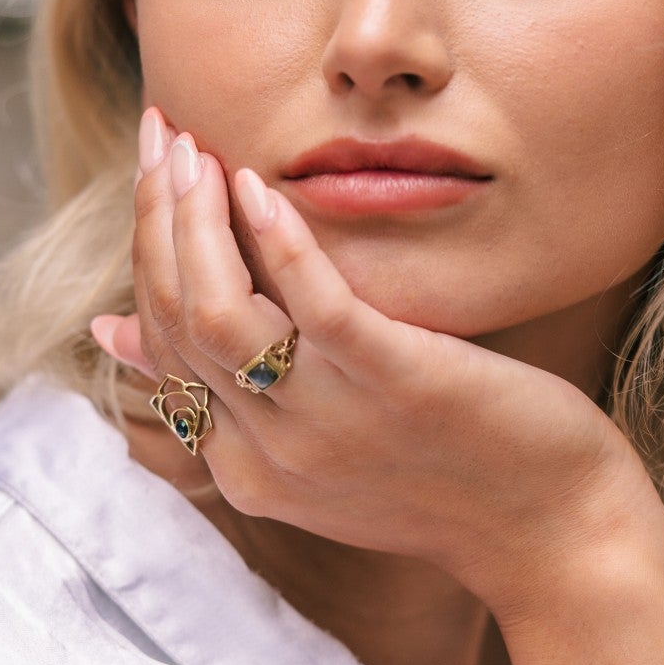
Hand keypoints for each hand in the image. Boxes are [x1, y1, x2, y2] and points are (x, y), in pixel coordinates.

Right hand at [91, 109, 663, 620]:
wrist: (552, 533)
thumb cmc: (447, 474)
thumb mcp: (314, 450)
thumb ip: (227, 396)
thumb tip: (111, 329)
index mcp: (244, 466)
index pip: (160, 341)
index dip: (146, 245)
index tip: (154, 171)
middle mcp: (270, 453)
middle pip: (175, 317)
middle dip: (156, 211)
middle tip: (161, 131)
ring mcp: (329, 423)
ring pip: (217, 313)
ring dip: (194, 220)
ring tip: (197, 148)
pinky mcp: (397, 384)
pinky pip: (316, 307)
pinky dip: (278, 241)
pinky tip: (260, 184)